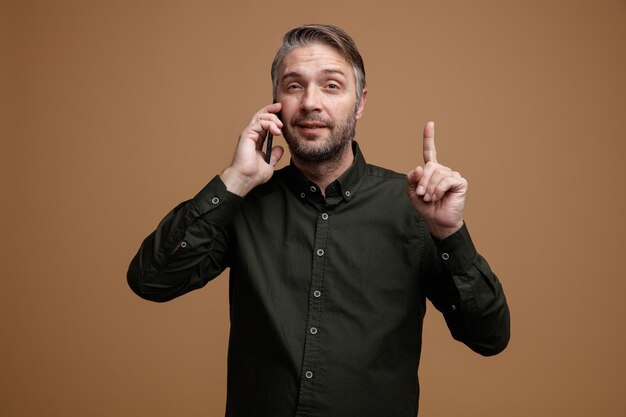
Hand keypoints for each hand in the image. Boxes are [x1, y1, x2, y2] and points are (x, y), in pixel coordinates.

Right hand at [220, 103, 284, 195]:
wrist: (245, 179)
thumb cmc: (253, 174)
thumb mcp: (269, 163)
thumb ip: (274, 155)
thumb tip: (280, 148)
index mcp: (256, 140)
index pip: (264, 123)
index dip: (272, 116)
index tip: (281, 112)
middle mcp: (251, 135)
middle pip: (260, 116)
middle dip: (270, 109)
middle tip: (280, 106)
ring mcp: (248, 134)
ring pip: (260, 117)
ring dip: (272, 118)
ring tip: (281, 126)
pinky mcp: (246, 135)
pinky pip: (259, 124)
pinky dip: (269, 124)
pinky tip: (277, 131)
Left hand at [407, 121, 466, 238]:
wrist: (438, 221)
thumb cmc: (426, 207)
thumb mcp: (413, 193)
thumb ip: (412, 180)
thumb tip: (419, 167)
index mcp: (431, 170)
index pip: (429, 151)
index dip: (429, 138)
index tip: (430, 124)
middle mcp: (442, 170)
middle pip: (429, 167)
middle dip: (422, 182)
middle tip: (422, 195)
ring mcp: (452, 175)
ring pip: (436, 175)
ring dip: (430, 189)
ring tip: (430, 198)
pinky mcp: (460, 182)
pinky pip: (445, 181)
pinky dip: (438, 190)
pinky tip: (438, 197)